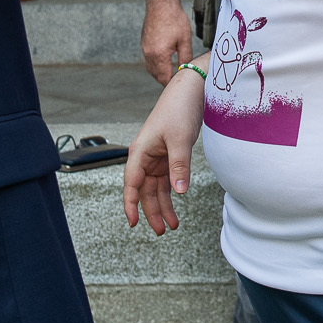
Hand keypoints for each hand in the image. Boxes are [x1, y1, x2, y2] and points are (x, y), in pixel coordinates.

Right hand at [122, 68, 205, 233]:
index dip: (131, 204)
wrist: (191, 90)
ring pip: (156, 188)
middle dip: (152, 211)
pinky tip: (177, 203)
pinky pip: (167, 179)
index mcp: (140, 152)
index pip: (131, 184)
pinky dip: (172, 193)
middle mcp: (145, 156)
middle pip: (145, 190)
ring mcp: (157, 157)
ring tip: (172, 225)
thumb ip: (179, 167)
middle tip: (162, 231)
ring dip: (163, 205)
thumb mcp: (180, 140)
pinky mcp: (169, 155)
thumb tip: (179, 192)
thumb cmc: (179, 110)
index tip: (133, 223)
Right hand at [141, 0, 193, 86]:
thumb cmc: (174, 18)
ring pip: (150, 68)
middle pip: (156, 75)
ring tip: (171, 72)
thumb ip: (186, 57)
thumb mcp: (185, 39)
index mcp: (159, 55)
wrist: (161, 2)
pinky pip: (148, 59)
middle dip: (165, 80)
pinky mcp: (144, 43)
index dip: (172, 83)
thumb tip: (186, 69)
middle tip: (177, 80)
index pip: (164, 78)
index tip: (180, 84)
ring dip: (159, 72)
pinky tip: (164, 60)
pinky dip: (155, 64)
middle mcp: (149, 53)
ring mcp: (144, 48)